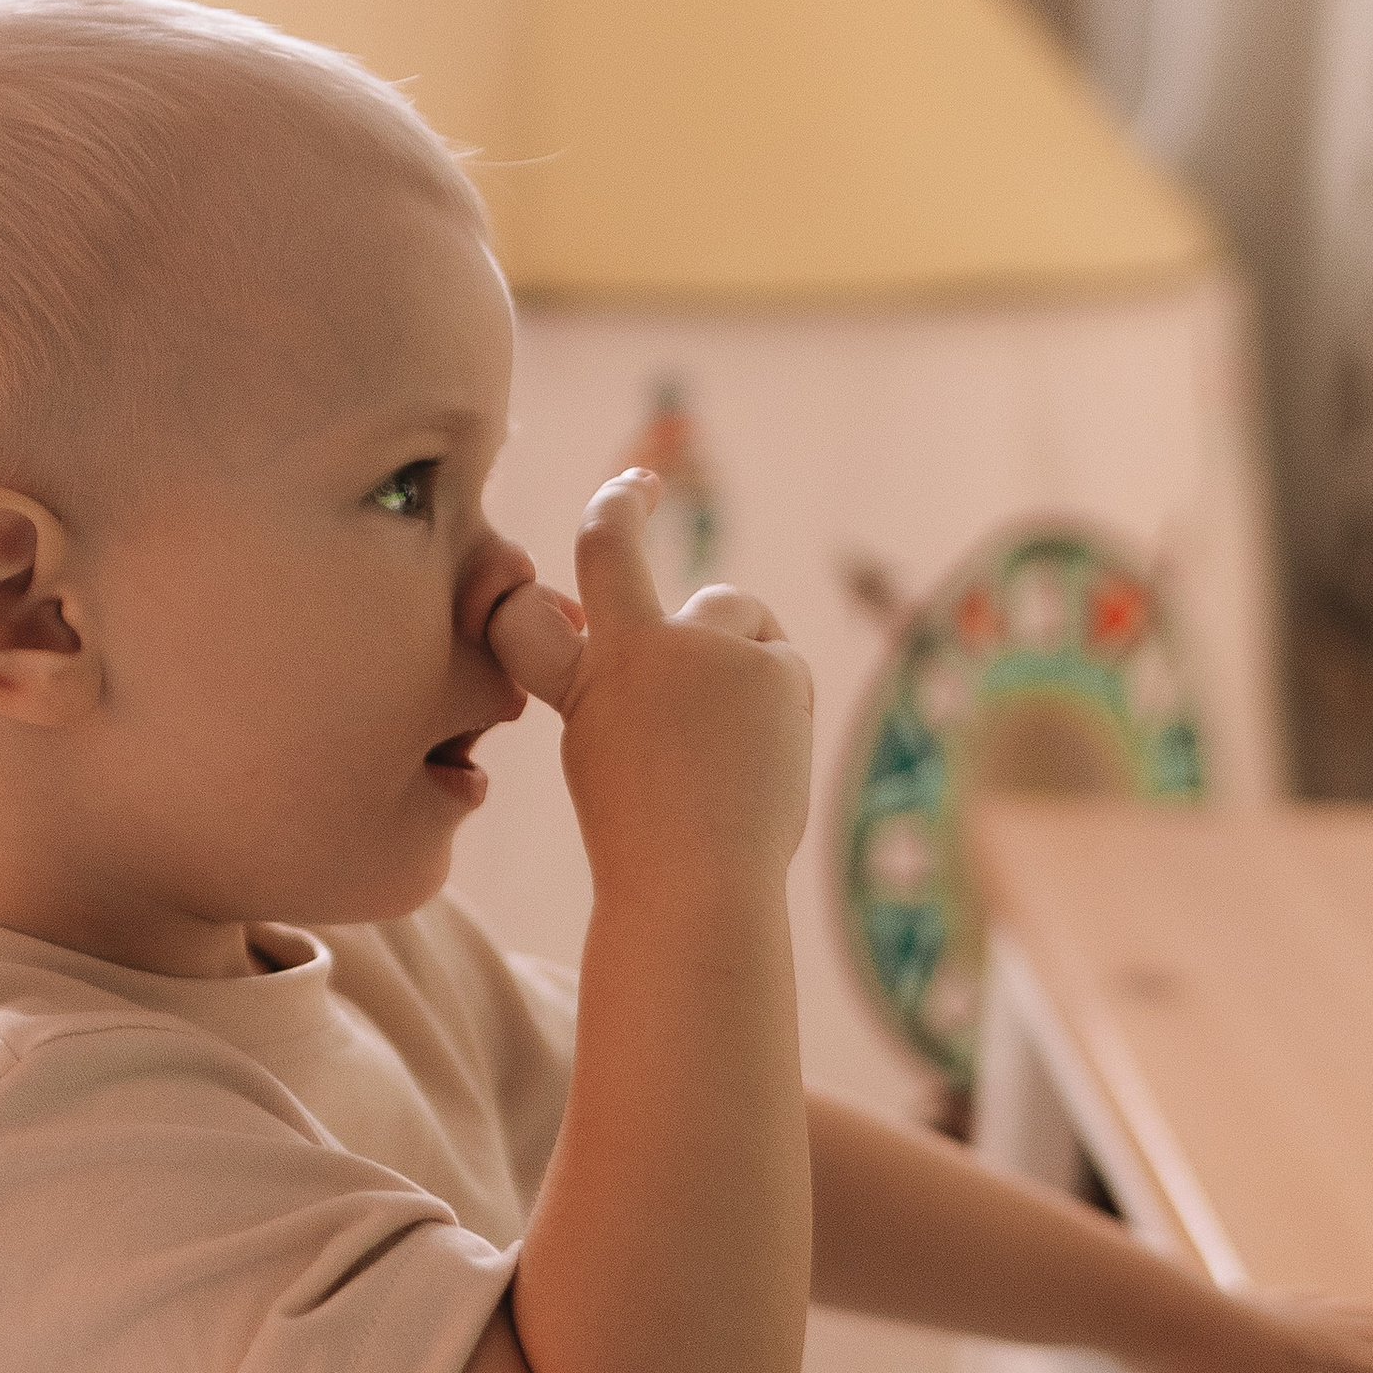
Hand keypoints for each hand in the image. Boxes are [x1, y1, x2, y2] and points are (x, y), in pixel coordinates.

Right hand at [487, 472, 813, 890]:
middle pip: (651, 561)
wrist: (694, 887)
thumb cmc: (644, 838)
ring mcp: (711, 650)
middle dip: (633, 511)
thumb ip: (623, 682)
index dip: (610, 509)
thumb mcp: (604, 747)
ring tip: (730, 737)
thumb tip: (681, 629)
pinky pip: (781, 660)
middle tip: (639, 484)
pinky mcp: (770, 667)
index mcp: (591, 670)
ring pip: (734, 614)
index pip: (592, 561)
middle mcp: (646, 644)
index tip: (630, 487)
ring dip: (737, 651)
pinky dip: (778, 701)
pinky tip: (763, 756)